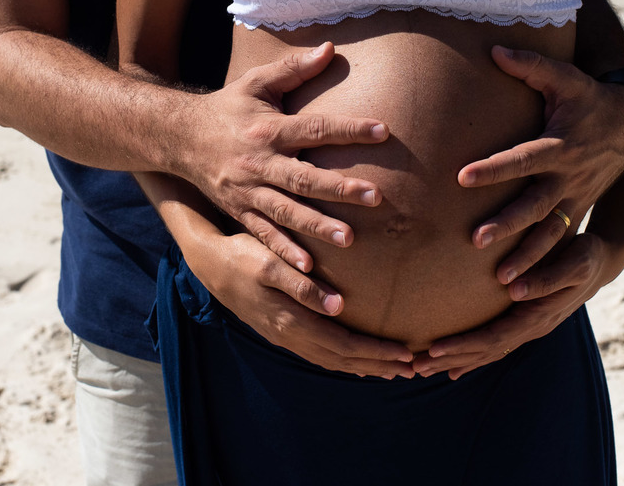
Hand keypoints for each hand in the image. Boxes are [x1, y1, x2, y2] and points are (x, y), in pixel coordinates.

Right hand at [176, 42, 388, 272]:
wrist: (179, 137)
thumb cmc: (227, 106)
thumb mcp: (256, 82)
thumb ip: (293, 68)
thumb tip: (330, 48)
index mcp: (268, 129)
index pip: (315, 128)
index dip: (349, 129)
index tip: (384, 131)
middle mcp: (259, 162)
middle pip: (303, 177)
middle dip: (339, 188)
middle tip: (375, 196)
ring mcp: (248, 191)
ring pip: (286, 212)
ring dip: (317, 226)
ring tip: (350, 240)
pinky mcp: (240, 211)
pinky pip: (264, 235)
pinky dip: (284, 251)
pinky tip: (307, 268)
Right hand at [188, 229, 415, 377]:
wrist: (211, 263)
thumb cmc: (243, 255)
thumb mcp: (270, 264)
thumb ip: (302, 286)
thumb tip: (338, 306)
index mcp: (291, 321)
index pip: (344, 345)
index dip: (376, 352)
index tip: (406, 353)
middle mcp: (290, 336)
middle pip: (342, 359)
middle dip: (379, 365)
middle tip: (413, 369)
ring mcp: (284, 337)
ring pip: (331, 361)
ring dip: (363, 367)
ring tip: (392, 369)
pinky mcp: (281, 332)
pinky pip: (318, 355)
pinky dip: (343, 361)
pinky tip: (356, 361)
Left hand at [414, 232, 616, 378]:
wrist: (599, 263)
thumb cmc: (586, 257)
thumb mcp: (575, 262)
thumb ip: (547, 277)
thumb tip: (515, 290)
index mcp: (537, 317)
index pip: (494, 338)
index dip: (463, 345)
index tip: (433, 350)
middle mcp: (530, 329)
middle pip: (484, 351)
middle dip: (449, 360)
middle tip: (413, 367)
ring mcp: (527, 329)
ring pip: (486, 352)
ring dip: (453, 362)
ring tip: (420, 369)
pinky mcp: (522, 323)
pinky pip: (492, 345)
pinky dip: (469, 356)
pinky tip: (449, 365)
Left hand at [458, 45, 623, 282]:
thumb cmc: (588, 98)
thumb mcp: (565, 77)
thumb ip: (531, 65)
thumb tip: (494, 50)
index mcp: (558, 145)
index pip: (520, 158)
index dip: (493, 168)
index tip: (461, 177)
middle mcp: (567, 177)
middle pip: (533, 206)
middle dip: (506, 225)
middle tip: (475, 240)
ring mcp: (575, 199)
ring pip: (549, 235)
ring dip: (527, 258)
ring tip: (502, 282)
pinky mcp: (578, 211)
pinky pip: (560, 243)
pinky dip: (544, 266)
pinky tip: (521, 289)